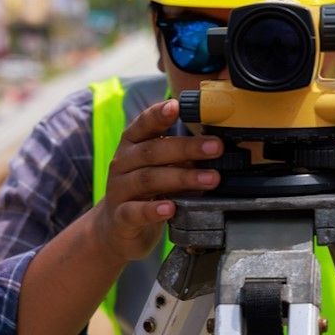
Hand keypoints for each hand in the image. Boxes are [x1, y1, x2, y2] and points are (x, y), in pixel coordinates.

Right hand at [95, 99, 220, 261]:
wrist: (116, 228)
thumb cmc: (145, 192)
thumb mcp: (162, 168)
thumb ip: (183, 157)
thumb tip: (218, 146)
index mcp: (133, 145)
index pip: (144, 124)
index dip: (159, 114)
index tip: (177, 106)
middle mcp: (122, 163)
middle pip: (153, 151)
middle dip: (187, 147)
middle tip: (216, 147)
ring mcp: (119, 189)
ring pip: (148, 179)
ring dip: (182, 177)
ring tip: (210, 179)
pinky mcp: (120, 216)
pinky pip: (135, 211)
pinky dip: (153, 210)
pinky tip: (171, 208)